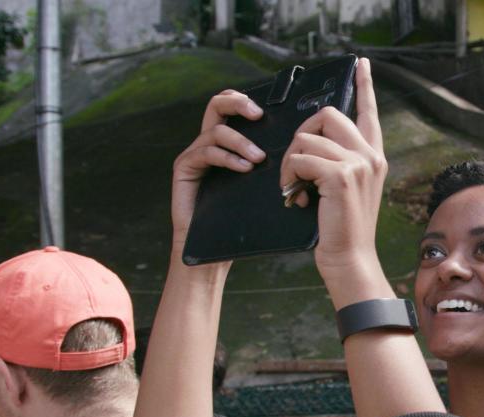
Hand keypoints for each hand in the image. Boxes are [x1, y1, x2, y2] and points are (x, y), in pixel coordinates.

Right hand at [170, 90, 266, 247]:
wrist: (214, 248)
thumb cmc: (241, 219)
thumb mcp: (261, 186)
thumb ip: (272, 165)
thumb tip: (299, 148)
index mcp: (227, 144)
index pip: (233, 109)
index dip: (247, 101)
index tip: (270, 112)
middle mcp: (209, 144)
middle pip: (217, 104)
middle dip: (238, 103)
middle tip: (258, 115)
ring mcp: (195, 155)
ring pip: (216, 130)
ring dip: (240, 141)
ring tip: (258, 158)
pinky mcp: (184, 168)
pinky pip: (205, 152)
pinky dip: (227, 157)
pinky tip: (244, 168)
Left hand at [278, 57, 387, 281]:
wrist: (350, 259)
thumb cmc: (341, 229)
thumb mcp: (345, 190)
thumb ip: (338, 162)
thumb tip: (312, 141)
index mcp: (373, 156)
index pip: (369, 111)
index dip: (364, 85)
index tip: (361, 63)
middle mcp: (370, 155)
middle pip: (326, 114)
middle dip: (301, 134)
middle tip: (295, 165)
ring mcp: (358, 164)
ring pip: (307, 137)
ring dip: (289, 163)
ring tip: (294, 189)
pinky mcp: (340, 176)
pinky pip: (300, 158)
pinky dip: (289, 177)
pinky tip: (295, 198)